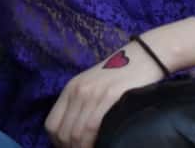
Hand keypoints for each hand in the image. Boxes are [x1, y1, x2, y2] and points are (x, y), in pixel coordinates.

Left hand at [45, 40, 165, 147]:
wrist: (144, 56)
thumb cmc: (121, 75)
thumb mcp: (93, 86)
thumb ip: (81, 105)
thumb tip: (75, 135)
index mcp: (70, 88)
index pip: (51, 125)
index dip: (58, 143)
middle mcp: (78, 90)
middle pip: (62, 132)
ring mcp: (93, 93)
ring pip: (76, 133)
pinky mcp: (110, 96)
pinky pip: (92, 127)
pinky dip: (93, 142)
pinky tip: (103, 144)